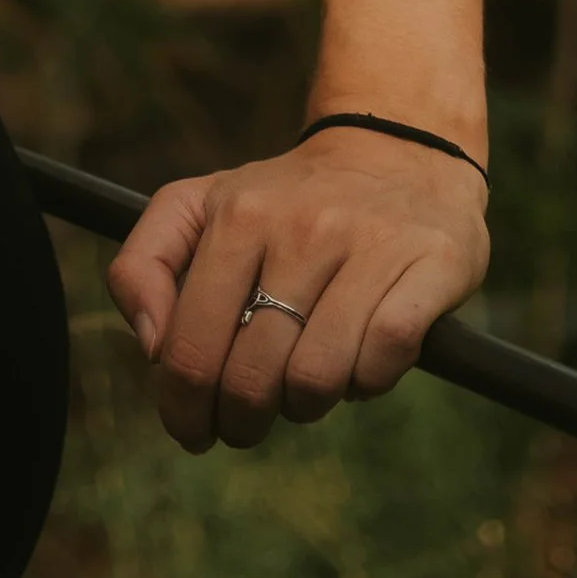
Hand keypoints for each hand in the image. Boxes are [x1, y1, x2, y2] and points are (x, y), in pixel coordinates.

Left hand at [103, 132, 489, 453]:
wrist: (398, 148)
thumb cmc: (285, 200)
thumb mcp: (200, 206)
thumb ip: (146, 265)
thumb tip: (152, 347)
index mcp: (236, 215)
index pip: (189, 346)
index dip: (183, 409)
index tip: (192, 429)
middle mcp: (300, 226)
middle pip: (251, 377)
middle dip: (242, 420)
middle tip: (247, 420)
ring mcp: (368, 244)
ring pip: (317, 380)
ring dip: (306, 404)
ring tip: (305, 382)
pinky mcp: (430, 265)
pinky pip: (383, 363)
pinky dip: (366, 383)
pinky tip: (358, 360)